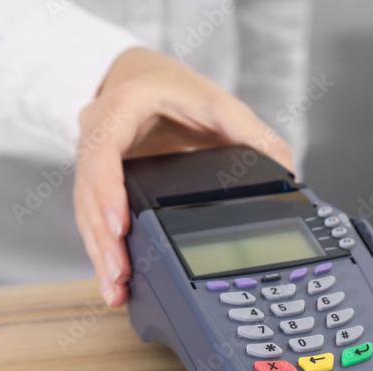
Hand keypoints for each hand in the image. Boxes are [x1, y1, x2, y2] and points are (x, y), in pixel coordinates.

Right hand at [73, 47, 294, 306]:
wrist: (146, 80)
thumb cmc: (178, 90)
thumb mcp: (220, 105)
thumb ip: (253, 135)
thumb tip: (288, 171)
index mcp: (123, 107)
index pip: (104, 152)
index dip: (108, 191)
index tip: (120, 226)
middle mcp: (98, 134)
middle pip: (88, 192)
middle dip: (104, 237)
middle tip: (120, 274)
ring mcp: (92, 161)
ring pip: (85, 211)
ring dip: (100, 252)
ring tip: (116, 288)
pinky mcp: (97, 183)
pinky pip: (93, 217)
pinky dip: (103, 249)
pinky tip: (116, 278)